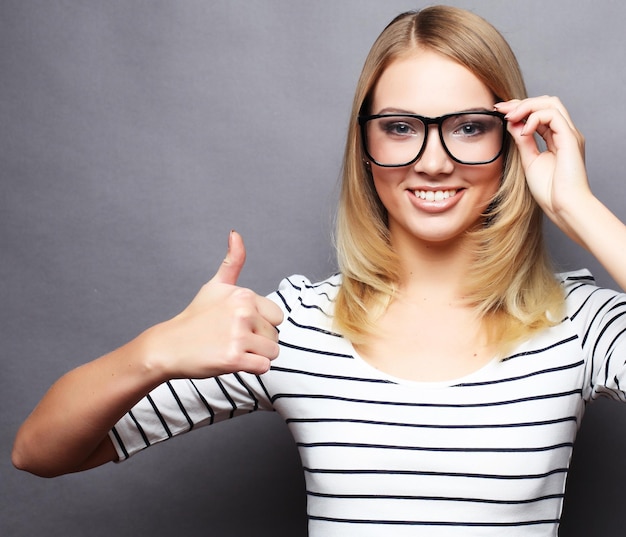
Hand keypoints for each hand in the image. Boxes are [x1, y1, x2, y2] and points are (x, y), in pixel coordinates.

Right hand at [145, 230, 283, 379]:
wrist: (168, 346)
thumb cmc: (195, 318)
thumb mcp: (215, 286)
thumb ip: (232, 261)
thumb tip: (235, 233)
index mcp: (243, 295)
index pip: (277, 316)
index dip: (261, 324)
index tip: (238, 325)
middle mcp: (243, 312)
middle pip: (275, 336)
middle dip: (258, 341)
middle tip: (232, 339)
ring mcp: (238, 336)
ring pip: (272, 352)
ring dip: (256, 356)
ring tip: (232, 349)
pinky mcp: (233, 358)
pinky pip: (264, 367)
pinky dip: (252, 369)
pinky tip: (233, 361)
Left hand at [495, 96, 590, 243]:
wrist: (563, 206)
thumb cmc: (550, 191)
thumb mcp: (530, 161)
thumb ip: (523, 141)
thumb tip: (512, 123)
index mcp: (556, 138)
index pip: (539, 112)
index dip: (520, 108)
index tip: (499, 110)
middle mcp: (565, 133)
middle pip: (546, 102)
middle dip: (521, 102)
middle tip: (501, 109)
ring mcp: (569, 134)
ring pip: (550, 103)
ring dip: (526, 106)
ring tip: (510, 117)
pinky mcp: (570, 139)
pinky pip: (552, 116)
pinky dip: (534, 118)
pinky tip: (523, 130)